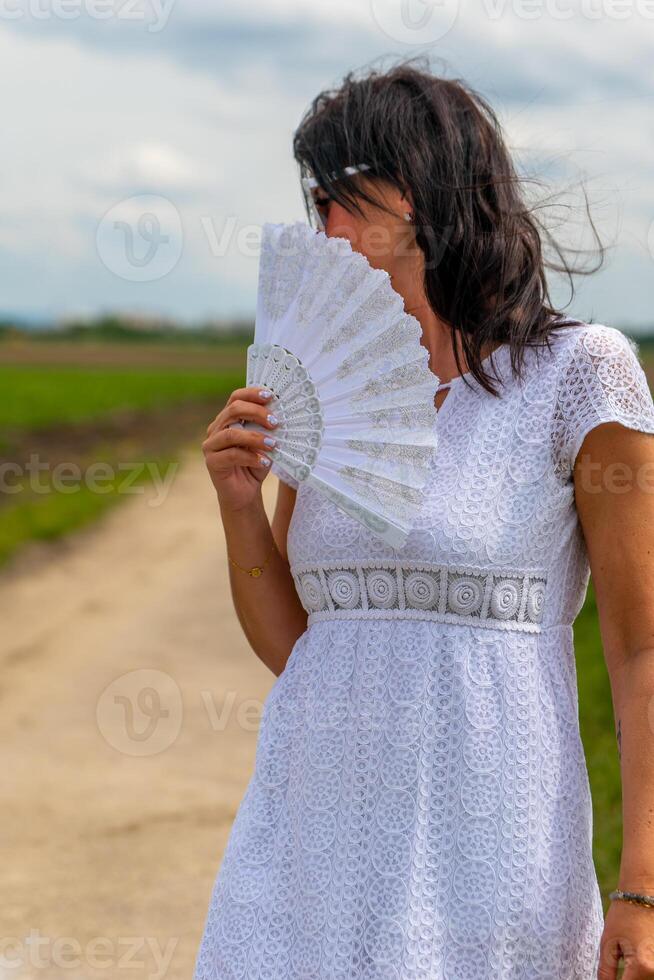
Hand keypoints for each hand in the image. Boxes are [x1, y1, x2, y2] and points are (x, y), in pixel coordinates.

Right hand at [202, 386, 279, 510]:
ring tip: (273, 444)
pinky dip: (251, 457)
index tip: (270, 396)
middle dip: (257, 413)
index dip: (252, 394)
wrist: (245, 493)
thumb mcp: (264, 442)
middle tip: (275, 423)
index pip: (236, 398)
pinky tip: (265, 462)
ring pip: (231, 433)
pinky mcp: (211, 462)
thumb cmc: (255, 464)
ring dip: (256, 438)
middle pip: (233, 410)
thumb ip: (266, 428)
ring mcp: (211, 445)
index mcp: (228, 419)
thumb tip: (280, 413)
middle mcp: (216, 429)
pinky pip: (231, 455)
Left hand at [598, 900, 653, 977]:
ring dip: (634, 976)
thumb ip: (606, 972)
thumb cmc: (624, 915)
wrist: (644, 894)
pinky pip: (650, 974)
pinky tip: (635, 960)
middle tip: (618, 968)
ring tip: (626, 961)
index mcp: (642, 966)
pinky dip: (643, 972)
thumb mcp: (608, 943)